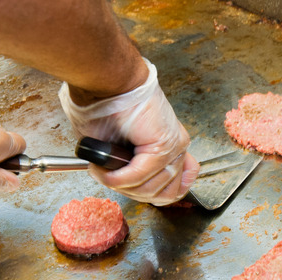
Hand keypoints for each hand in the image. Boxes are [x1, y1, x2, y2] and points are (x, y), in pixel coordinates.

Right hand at [59, 59, 198, 205]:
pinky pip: (140, 175)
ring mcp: (174, 147)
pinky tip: (106, 170)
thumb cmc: (106, 106)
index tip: (130, 189)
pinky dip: (118, 177)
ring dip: (121, 185)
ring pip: (150, 189)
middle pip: (164, 194)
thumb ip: (128, 167)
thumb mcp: (117, 144)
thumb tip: (122, 183)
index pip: (175, 188)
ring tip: (104, 171)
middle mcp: (177, 147)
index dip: (151, 195)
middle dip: (132, 192)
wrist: (109, 81)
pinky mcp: (164, 144)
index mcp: (169, 146)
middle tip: (109, 178)